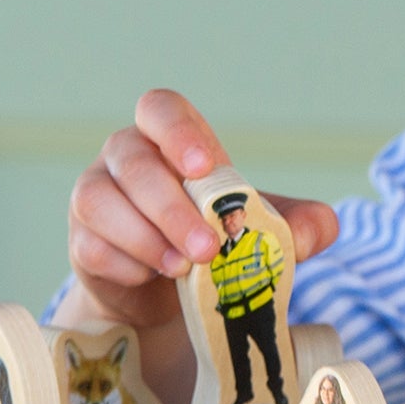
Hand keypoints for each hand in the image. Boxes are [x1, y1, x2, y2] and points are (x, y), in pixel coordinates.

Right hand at [67, 89, 338, 329]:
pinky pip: (90, 246)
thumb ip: (299, 223)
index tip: (203, 166)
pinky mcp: (82, 241)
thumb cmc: (219, 238)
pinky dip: (126, 265)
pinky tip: (155, 279)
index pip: (160, 108)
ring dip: (146, 237)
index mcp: (172, 140)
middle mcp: (126, 158)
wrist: (175, 295)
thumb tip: (323, 228)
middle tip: (207, 248)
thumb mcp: (264, 229)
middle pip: (134, 162)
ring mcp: (97, 196)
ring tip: (185, 269)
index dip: (177, 131)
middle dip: (171, 207)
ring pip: (100, 201)